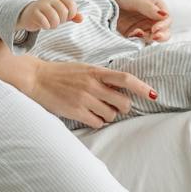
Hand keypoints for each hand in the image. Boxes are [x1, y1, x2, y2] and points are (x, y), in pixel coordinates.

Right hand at [18, 0, 81, 31]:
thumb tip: (81, 18)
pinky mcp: (34, 12)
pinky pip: (44, 22)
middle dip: (62, 21)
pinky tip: (44, 25)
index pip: (71, 4)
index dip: (72, 14)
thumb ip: (72, 15)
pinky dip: (46, 26)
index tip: (67, 18)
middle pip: (63, 12)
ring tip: (51, 25)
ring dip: (54, 25)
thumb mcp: (61, 13)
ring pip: (54, 18)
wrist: (28, 14)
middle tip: (57, 22)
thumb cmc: (48, 14)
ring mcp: (41, 4)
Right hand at [23, 58, 158, 127]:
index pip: (126, 79)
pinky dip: (96, 121)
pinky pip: (97, 122)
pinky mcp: (76, 111)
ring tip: (94, 108)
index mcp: (96, 71)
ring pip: (111, 115)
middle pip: (123, 103)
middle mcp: (92, 85)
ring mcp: (84, 99)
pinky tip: (87, 114)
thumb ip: (101, 76)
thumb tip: (121, 87)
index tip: (154, 95)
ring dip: (107, 115)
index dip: (142, 88)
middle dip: (122, 107)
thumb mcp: (84, 68)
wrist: (36, 78)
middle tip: (113, 105)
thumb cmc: (61, 74)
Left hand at [110, 0, 169, 41]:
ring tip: (138, 33)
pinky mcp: (130, 34)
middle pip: (163, 32)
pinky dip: (136, 41)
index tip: (155, 29)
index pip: (167, 20)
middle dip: (161, 36)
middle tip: (155, 37)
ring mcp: (141, 27)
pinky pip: (138, 41)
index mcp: (157, 8)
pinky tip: (132, 35)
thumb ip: (150, 9)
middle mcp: (151, 18)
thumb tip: (165, 16)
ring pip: (151, 38)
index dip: (164, 26)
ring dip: (147, 39)